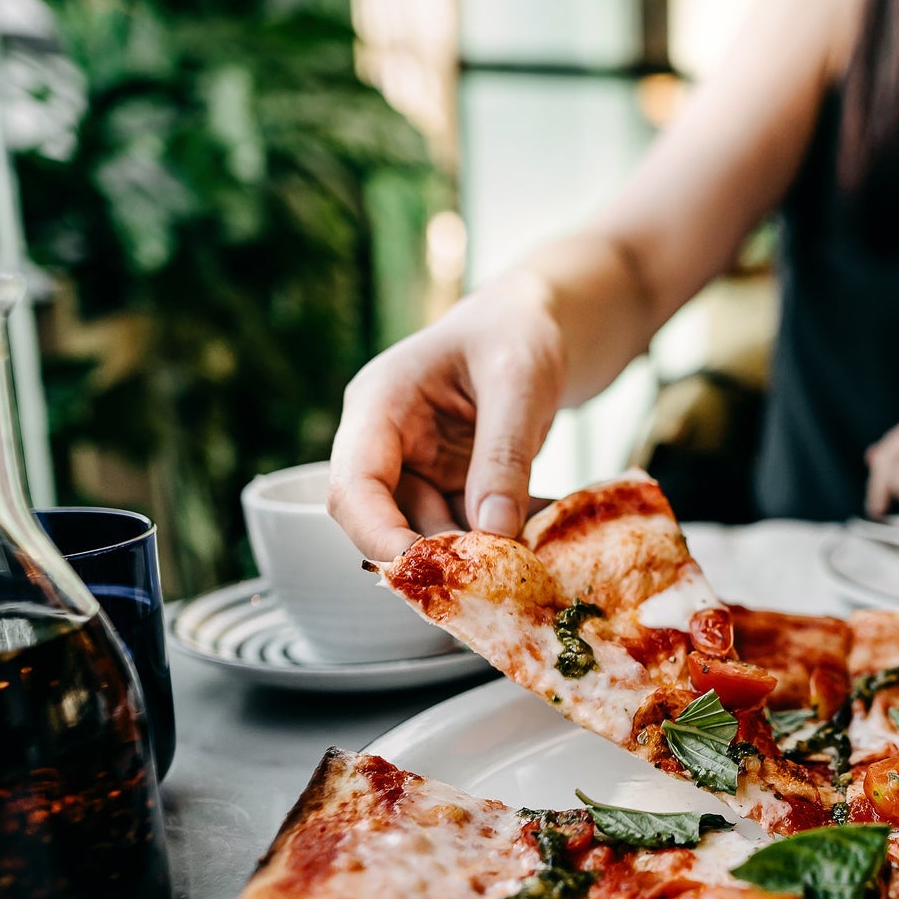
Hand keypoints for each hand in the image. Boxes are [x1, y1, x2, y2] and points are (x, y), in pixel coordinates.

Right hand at [327, 275, 565, 559]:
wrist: (543, 322)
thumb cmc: (521, 331)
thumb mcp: (519, 383)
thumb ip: (504, 456)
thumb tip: (494, 533)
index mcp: (379, 405)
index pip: (353, 486)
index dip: (377, 536)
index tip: (423, 572)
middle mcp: (389, 444)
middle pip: (392, 521)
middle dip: (442, 554)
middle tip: (501, 576)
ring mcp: (421, 468)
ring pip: (435, 533)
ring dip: (481, 553)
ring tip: (534, 556)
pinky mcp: (454, 485)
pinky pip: (471, 527)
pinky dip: (505, 538)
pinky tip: (545, 537)